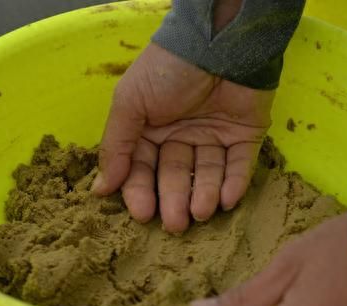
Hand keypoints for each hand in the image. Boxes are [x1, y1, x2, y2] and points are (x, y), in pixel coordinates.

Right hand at [93, 44, 274, 231]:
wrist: (217, 42)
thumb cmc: (167, 71)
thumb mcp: (130, 103)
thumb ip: (116, 146)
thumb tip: (100, 190)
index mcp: (151, 129)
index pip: (143, 169)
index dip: (142, 192)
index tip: (143, 213)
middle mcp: (182, 137)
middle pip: (176, 176)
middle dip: (175, 200)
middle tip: (176, 223)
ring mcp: (215, 136)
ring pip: (208, 174)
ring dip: (204, 195)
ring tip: (201, 211)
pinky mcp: (246, 135)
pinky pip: (239, 165)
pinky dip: (234, 184)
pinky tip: (226, 199)